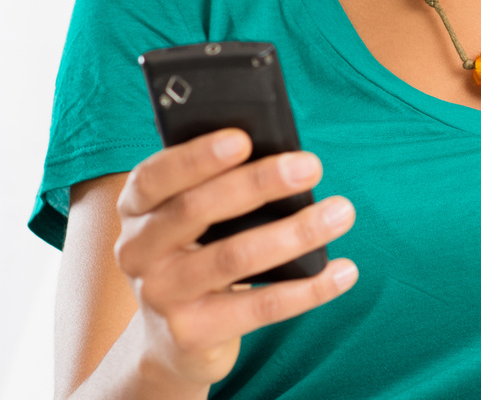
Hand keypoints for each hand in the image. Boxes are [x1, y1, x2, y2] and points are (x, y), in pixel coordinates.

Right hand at [113, 129, 358, 388]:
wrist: (174, 341)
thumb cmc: (198, 254)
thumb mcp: (194, 220)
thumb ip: (219, 187)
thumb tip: (283, 157)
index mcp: (136, 209)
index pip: (154, 176)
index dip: (196, 157)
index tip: (244, 138)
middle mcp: (137, 252)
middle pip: (197, 210)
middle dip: (258, 183)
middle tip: (311, 166)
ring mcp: (161, 296)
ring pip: (234, 257)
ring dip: (295, 232)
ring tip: (342, 212)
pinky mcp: (192, 334)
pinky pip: (261, 307)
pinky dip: (309, 288)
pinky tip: (344, 271)